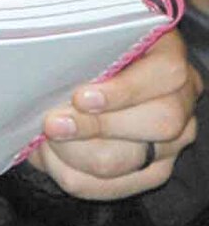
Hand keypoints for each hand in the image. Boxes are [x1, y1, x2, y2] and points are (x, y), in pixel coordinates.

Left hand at [30, 29, 200, 197]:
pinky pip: (114, 187)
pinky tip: (51, 158)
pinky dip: (76, 175)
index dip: (124, 89)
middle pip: (158, 123)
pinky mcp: (152, 172)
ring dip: (77, 153)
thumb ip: (74, 48)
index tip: (81, 97)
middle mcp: (179, 101)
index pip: (165, 73)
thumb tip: (45, 71)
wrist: (78, 79)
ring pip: (131, 161)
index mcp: (166, 56)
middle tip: (53, 124)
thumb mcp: (80, 38)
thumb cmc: (78, 51)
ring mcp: (171, 142)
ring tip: (45, 139)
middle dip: (96, 127)